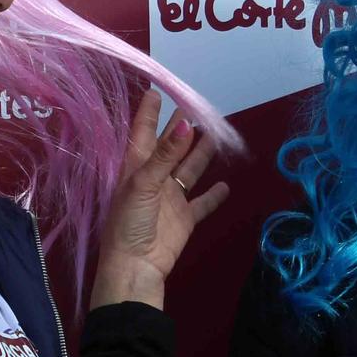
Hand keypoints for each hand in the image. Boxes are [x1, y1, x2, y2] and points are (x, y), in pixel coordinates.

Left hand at [88, 89, 229, 310]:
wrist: (136, 265)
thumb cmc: (130, 221)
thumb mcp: (144, 183)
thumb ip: (166, 155)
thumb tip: (187, 123)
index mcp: (137, 166)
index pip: (144, 132)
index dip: (150, 112)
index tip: (157, 90)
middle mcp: (155, 178)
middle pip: (171, 147)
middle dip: (181, 128)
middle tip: (195, 107)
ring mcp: (171, 198)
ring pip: (189, 169)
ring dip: (201, 153)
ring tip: (215, 134)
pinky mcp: (185, 217)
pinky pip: (202, 203)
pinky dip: (213, 195)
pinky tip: (225, 185)